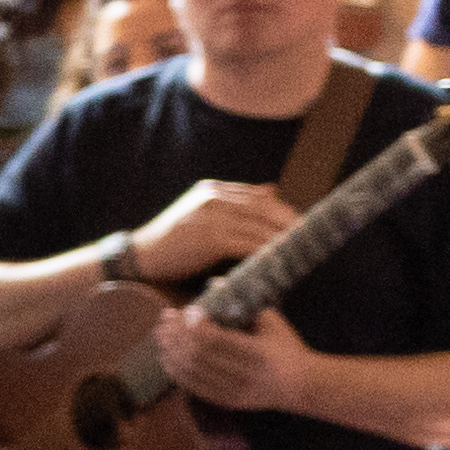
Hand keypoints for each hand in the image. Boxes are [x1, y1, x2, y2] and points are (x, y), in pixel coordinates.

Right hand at [126, 176, 300, 291]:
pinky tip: (276, 259)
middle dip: (289, 222)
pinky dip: (264, 251)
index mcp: (212, 191)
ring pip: (258, 225)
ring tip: (299, 251)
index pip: (259, 196)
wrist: (139, 258)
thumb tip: (271, 189)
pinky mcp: (208, 237)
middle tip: (310, 237)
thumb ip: (235, 202)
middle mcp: (212, 198)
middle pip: (264, 207)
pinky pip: (247, 243)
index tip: (303, 224)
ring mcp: (209, 217)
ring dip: (281, 239)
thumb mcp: (202, 214)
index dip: (284, 210)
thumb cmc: (172, 242)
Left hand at [155, 305, 314, 419]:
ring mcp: (235, 391)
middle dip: (177, 335)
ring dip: (172, 352)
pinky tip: (167, 359)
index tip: (185, 310)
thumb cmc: (286, 348)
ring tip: (161, 337)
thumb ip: (245, 304)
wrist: (302, 385)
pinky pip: (194, 387)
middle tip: (164, 321)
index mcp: (259, 353)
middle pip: (199, 354)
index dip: (195, 324)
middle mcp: (246, 375)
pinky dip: (176, 372)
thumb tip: (214, 283)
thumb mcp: (273, 323)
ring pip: (193, 371)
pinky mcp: (227, 401)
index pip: (216, 339)